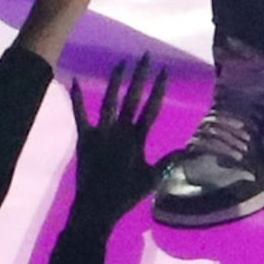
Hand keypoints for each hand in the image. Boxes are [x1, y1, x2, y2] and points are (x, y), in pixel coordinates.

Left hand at [67, 55, 170, 231]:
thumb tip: (188, 150)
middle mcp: (121, 130)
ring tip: (121, 62)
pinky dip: (76, 98)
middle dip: (140, 76)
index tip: (164, 71)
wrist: (97, 207)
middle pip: (133, 98)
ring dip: (116, 81)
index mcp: (137, 139)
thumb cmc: (125, 195)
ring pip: (109, 101)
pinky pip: (79, 114)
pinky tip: (75, 80)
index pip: (151, 109)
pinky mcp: (84, 137)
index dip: (158, 89)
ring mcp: (102, 132)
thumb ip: (168, 162)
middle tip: (146, 56)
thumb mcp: (151, 180)